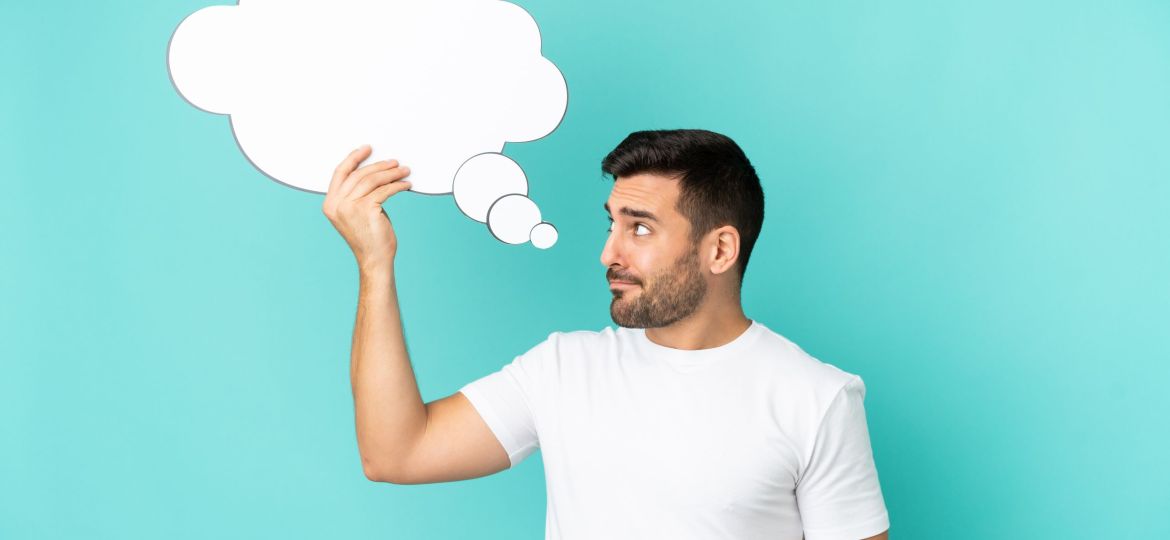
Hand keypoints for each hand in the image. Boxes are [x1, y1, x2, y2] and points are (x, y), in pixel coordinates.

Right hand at [322, 145, 412, 270]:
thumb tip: (372, 172)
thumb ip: (355, 194)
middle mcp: (337, 204)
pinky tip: (405, 184)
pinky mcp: (367, 209)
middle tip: (394, 162)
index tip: (366, 149)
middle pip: (358, 174)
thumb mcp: (354, 213)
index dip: (353, 158)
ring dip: (391, 173)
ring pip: (373, 180)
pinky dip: (397, 185)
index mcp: (330, 204)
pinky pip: (385, 190)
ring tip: (404, 171)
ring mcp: (350, 207)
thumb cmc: (368, 237)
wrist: (374, 260)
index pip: (340, 173)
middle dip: (379, 165)